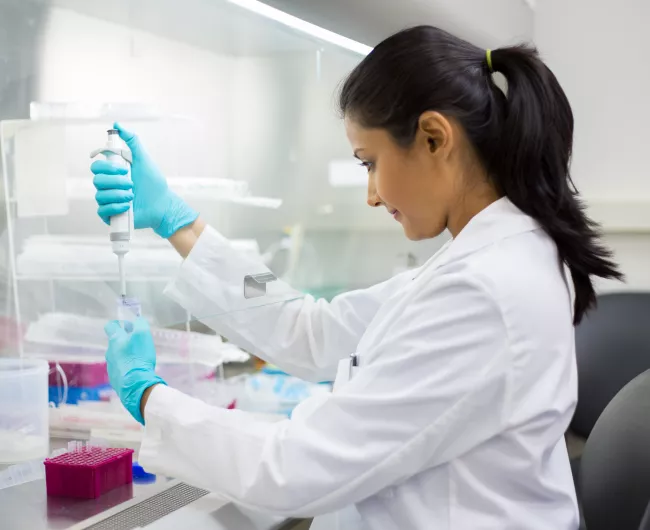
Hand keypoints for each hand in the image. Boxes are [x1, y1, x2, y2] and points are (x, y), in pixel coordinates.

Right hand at [91, 122, 198, 238]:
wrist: (163, 205)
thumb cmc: (154, 183)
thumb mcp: (143, 159)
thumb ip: (132, 142)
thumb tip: (118, 124)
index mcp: (112, 173)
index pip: (96, 166)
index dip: (108, 167)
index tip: (125, 169)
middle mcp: (107, 186)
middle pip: (97, 180)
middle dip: (115, 181)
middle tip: (131, 184)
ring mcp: (108, 201)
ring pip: (100, 195)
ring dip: (119, 194)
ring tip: (132, 196)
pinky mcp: (110, 215)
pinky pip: (103, 210)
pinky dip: (116, 207)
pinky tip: (128, 206)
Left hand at [104, 318, 165, 423]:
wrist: (135, 385)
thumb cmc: (139, 357)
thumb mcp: (143, 335)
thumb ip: (140, 324)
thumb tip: (137, 320)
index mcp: (115, 340)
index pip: (110, 326)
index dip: (119, 323)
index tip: (128, 325)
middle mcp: (109, 352)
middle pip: (116, 342)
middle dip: (126, 340)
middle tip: (139, 343)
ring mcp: (110, 366)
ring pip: (117, 356)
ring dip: (126, 355)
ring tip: (139, 359)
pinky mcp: (114, 378)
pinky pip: (120, 368)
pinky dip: (127, 367)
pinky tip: (137, 371)